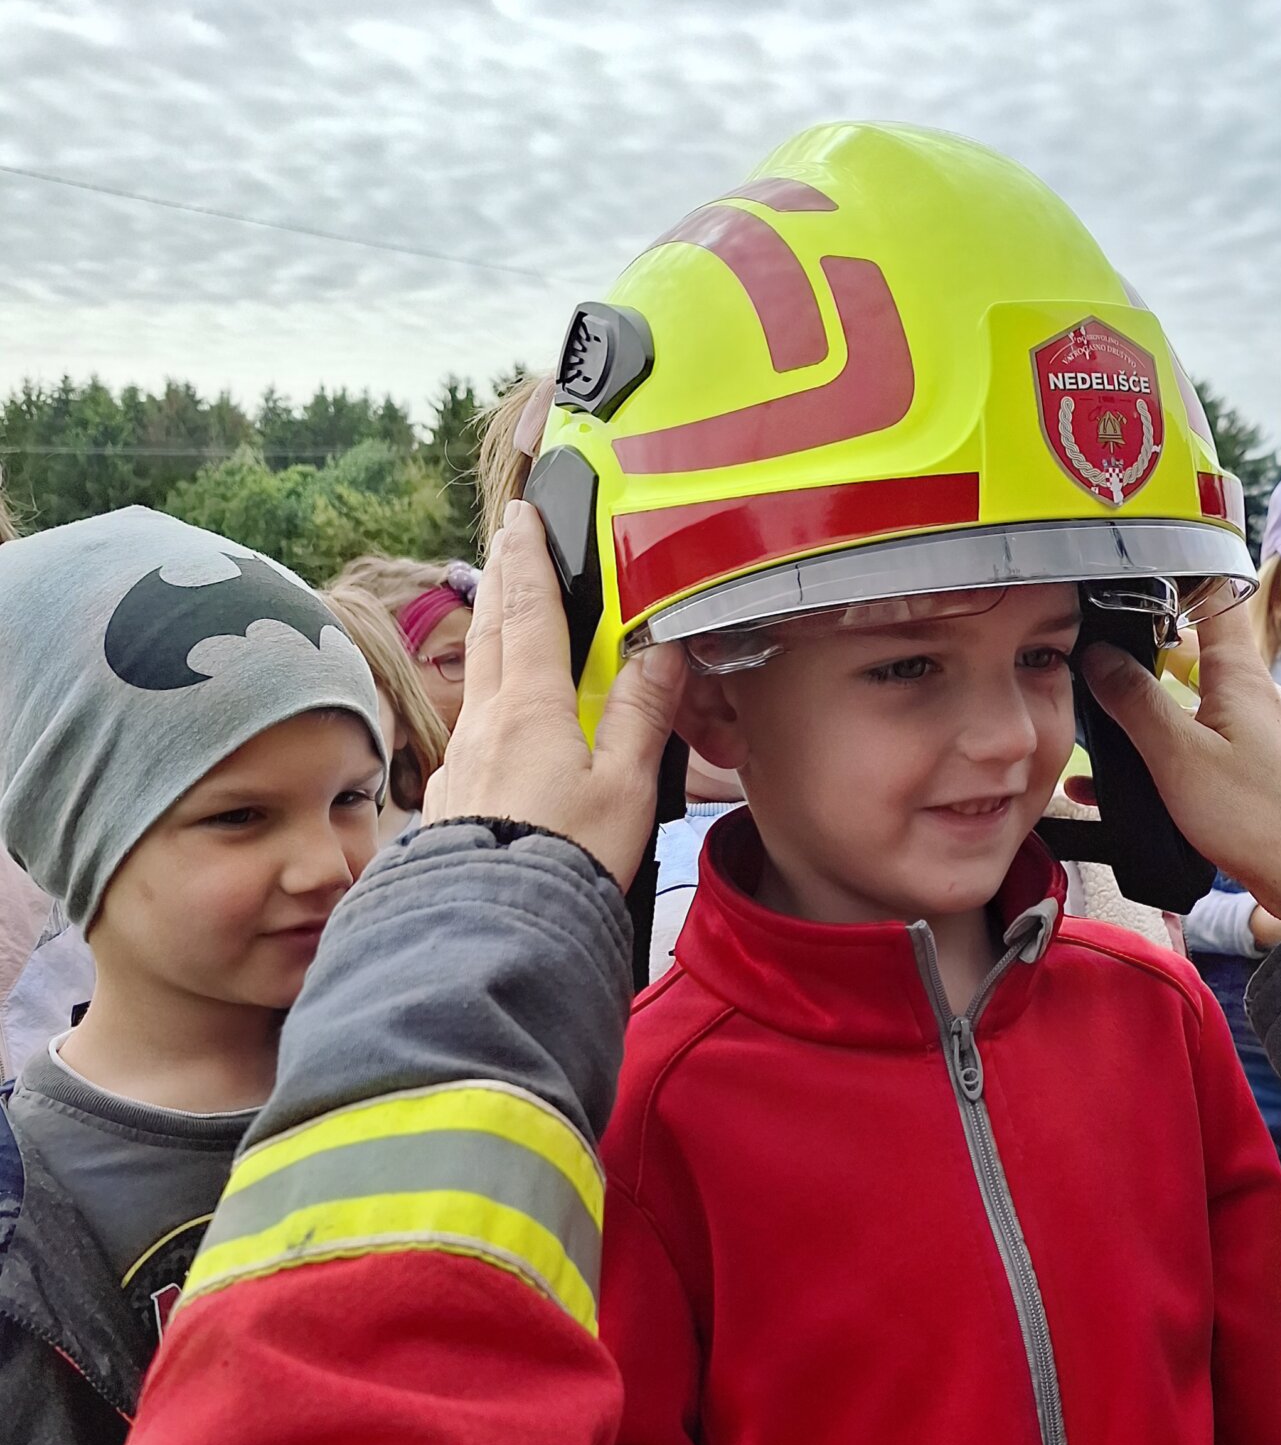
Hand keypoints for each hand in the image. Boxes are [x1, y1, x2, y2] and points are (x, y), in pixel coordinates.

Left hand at [423, 501, 686, 891]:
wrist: (495, 929)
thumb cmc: (566, 861)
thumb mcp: (624, 785)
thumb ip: (641, 713)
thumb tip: (661, 651)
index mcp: (531, 706)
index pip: (532, 611)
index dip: (530, 557)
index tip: (524, 515)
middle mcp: (487, 720)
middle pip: (493, 629)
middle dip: (502, 577)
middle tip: (504, 538)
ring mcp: (463, 757)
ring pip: (478, 673)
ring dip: (491, 628)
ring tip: (501, 605)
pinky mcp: (454, 794)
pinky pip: (472, 720)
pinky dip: (487, 689)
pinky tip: (495, 705)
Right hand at [1082, 601, 1280, 928]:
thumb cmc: (1254, 817)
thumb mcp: (1177, 756)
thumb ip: (1134, 702)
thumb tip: (1097, 655)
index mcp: (1241, 675)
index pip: (1214, 595)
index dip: (1178, 573)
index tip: (1136, 567)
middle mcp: (1253, 692)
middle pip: (1194, 648)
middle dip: (1143, 649)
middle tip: (1096, 654)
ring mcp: (1256, 727)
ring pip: (1193, 696)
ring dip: (1149, 704)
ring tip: (1100, 718)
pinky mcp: (1254, 763)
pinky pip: (1201, 737)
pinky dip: (1166, 745)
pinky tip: (1127, 777)